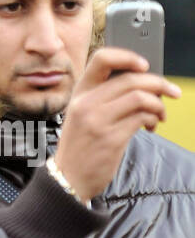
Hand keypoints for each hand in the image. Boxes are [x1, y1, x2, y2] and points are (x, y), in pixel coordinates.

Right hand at [56, 47, 180, 200]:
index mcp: (79, 94)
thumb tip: (143, 84)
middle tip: (171, 93)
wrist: (67, 179)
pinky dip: (153, 120)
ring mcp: (97, 121)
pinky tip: (150, 127)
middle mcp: (86, 104)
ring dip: (159, 105)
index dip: (128, 57)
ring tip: (159, 115)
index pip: (102, 60)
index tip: (144, 66)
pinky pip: (142, 119)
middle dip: (159, 84)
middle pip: (132, 79)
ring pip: (141, 98)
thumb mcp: (80, 115)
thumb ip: (103, 97)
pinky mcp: (111, 139)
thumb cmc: (79, 147)